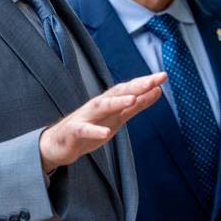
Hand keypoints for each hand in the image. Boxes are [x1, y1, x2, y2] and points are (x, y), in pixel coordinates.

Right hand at [39, 72, 164, 173]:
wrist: (57, 145)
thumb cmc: (89, 129)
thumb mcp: (117, 118)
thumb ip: (136, 106)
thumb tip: (157, 91)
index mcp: (109, 102)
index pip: (129, 89)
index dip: (145, 83)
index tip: (163, 76)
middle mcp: (97, 106)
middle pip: (118, 92)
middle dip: (136, 86)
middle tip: (155, 80)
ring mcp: (84, 117)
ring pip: (101, 106)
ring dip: (117, 102)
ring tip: (133, 99)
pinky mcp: (73, 132)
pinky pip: (85, 130)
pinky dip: (95, 130)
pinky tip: (106, 133)